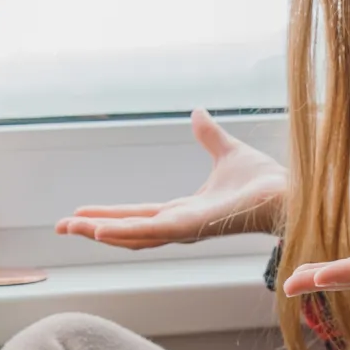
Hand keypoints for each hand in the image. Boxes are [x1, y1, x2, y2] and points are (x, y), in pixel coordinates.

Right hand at [56, 108, 288, 248]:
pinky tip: (99, 230)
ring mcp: (184, 230)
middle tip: (60, 228)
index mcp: (184, 212)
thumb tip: (197, 113)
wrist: (289, 192)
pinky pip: (150, 232)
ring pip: (132, 236)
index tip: (81, 215)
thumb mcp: (226, 150)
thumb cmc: (266, 181)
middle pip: (127, 231)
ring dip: (100, 233)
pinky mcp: (192, 228)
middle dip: (93, 230)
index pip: (137, 216)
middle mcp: (180, 226)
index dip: (109, 216)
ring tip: (71, 228)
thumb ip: (209, 136)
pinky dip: (123, 232)